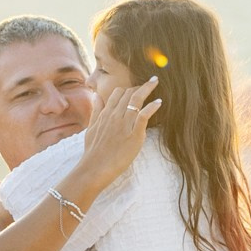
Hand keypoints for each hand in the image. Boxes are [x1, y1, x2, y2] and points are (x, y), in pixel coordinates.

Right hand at [72, 73, 157, 198]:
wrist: (95, 168)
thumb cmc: (93, 151)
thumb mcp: (91, 127)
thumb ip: (96, 111)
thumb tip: (97, 95)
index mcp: (105, 114)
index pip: (117, 92)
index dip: (128, 88)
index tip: (136, 87)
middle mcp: (115, 116)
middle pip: (129, 93)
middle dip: (140, 86)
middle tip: (150, 83)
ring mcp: (124, 125)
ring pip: (136, 100)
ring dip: (147, 89)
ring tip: (155, 82)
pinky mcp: (134, 135)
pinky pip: (143, 116)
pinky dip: (152, 107)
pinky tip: (159, 102)